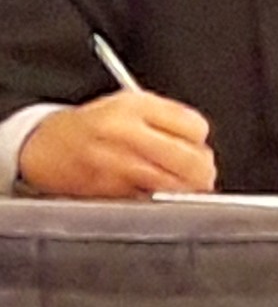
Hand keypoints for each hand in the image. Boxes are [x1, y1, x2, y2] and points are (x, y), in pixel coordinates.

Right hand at [16, 91, 217, 198]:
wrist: (45, 146)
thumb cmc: (93, 127)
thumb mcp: (131, 107)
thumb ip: (169, 121)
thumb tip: (203, 149)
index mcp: (135, 106)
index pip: (194, 127)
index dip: (201, 141)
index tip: (198, 146)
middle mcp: (123, 131)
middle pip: (189, 159)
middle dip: (203, 172)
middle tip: (204, 176)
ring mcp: (113, 162)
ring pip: (172, 184)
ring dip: (185, 190)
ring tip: (183, 187)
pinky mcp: (105, 189)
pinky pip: (147, 199)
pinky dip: (157, 200)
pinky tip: (153, 193)